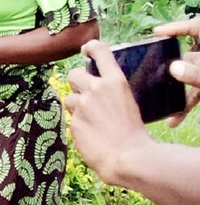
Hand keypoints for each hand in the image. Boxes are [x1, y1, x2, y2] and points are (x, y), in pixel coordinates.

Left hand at [64, 40, 153, 183]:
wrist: (128, 157)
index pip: (100, 51)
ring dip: (77, 106)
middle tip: (85, 93)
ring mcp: (83, 105)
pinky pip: (72, 118)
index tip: (86, 50)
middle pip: (73, 74)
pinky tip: (92, 134)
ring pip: (70, 98)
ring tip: (93, 120)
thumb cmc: (134, 133)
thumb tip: (99, 89)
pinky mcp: (73, 121)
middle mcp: (96, 89)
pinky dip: (79, 124)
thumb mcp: (128, 103)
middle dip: (77, 82)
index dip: (90, 48)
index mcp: (115, 82)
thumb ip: (111, 92)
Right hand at [154, 18, 199, 125]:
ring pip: (189, 80)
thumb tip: (174, 68)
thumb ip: (198, 73)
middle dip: (170, 69)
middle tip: (152, 76)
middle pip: (188, 57)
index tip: (158, 33)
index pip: (195, 28)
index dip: (176, 28)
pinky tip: (174, 120)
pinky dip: (185, 106)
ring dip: (176, 94)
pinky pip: (195, 96)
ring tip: (158, 103)